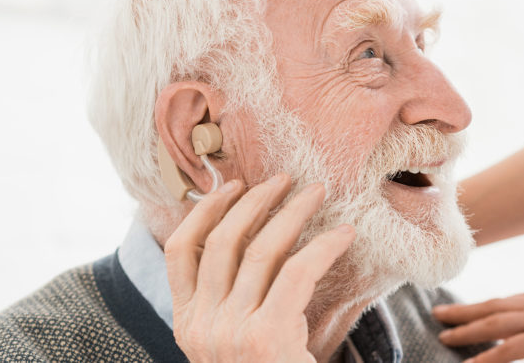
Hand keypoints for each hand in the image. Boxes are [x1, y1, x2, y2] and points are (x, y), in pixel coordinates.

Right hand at [164, 174, 354, 362]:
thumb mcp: (234, 344)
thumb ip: (234, 302)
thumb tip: (260, 244)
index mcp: (185, 324)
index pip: (178, 251)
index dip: (203, 210)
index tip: (230, 186)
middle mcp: (200, 326)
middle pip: (221, 241)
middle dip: (253, 201)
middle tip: (282, 179)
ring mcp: (229, 332)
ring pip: (259, 249)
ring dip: (291, 213)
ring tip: (316, 193)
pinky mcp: (266, 336)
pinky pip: (299, 271)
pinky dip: (324, 247)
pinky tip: (344, 234)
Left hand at [432, 278, 523, 361]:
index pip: (507, 301)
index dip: (484, 306)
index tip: (465, 308)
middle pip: (491, 306)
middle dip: (463, 311)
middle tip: (438, 313)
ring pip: (491, 323)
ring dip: (465, 329)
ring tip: (443, 334)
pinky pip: (508, 349)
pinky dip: (486, 356)